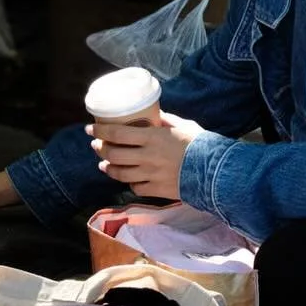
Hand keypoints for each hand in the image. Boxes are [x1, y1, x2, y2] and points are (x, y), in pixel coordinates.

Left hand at [90, 112, 204, 200]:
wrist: (216, 171)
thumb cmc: (201, 144)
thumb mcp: (183, 125)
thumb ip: (166, 120)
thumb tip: (153, 114)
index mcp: (152, 137)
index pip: (117, 133)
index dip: (100, 131)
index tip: (90, 128)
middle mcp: (147, 157)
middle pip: (113, 154)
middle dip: (100, 149)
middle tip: (97, 144)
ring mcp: (150, 175)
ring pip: (119, 173)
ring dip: (107, 168)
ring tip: (103, 164)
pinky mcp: (156, 190)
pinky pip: (135, 187)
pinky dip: (128, 182)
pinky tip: (127, 178)